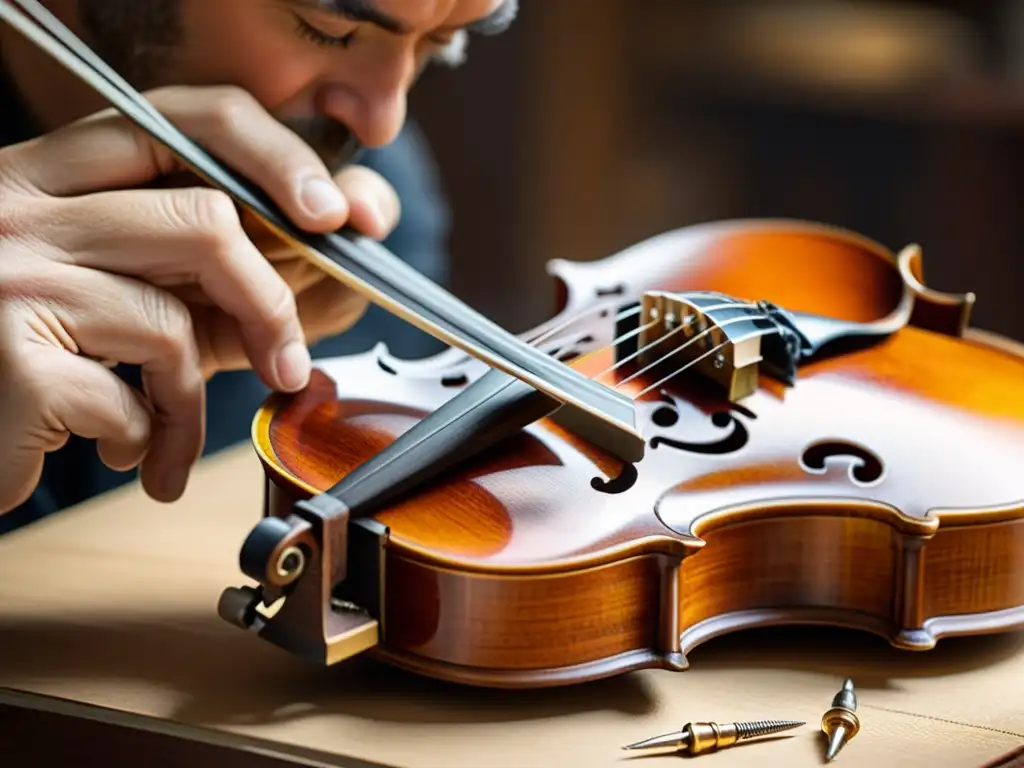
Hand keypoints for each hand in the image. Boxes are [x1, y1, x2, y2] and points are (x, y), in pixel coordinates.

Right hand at [0, 85, 399, 513]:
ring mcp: (9, 274)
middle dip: (270, 307)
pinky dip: (148, 444)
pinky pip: (129, 402)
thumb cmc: (55, 360)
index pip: (183, 118)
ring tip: (165, 436)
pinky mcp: (6, 356)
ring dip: (190, 403)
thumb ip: (224, 266)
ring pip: (170, 322)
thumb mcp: (138, 293)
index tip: (335, 214)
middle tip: (287, 366)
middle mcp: (21, 204)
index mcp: (57, 174)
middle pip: (205, 223)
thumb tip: (355, 227)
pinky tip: (120, 452)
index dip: (277, 157)